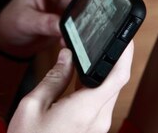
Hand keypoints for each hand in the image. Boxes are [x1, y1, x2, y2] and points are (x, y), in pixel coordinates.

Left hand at [0, 0, 96, 58]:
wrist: (11, 40)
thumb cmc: (12, 23)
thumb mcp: (26, 21)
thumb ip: (45, 23)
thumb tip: (63, 27)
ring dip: (91, 9)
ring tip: (97, 18)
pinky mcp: (67, 13)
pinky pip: (82, 14)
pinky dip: (84, 23)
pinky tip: (82, 33)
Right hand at [8, 42, 133, 132]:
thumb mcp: (32, 106)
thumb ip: (53, 78)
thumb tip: (66, 56)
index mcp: (85, 110)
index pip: (118, 75)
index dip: (125, 52)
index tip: (125, 35)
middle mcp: (98, 121)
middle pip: (115, 82)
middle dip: (111, 58)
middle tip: (100, 39)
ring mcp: (97, 129)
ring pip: (108, 92)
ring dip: (101, 73)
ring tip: (86, 55)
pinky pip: (99, 104)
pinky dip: (93, 87)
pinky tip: (79, 77)